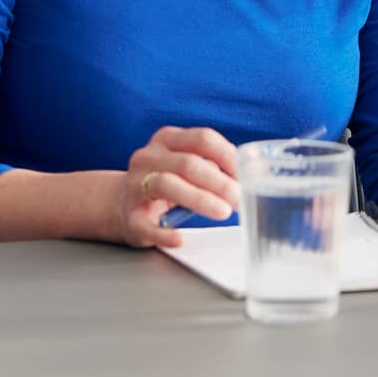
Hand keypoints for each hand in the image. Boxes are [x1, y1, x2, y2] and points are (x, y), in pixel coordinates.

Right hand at [117, 126, 240, 248]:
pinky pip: (147, 225)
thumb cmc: (165, 182)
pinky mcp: (129, 217)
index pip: (203, 139)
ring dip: (199, 199)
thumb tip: (256, 171)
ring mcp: (134, 186)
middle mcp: (148, 157)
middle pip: (188, 163)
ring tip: (223, 212)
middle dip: (220, 182)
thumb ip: (214, 164)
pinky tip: (180, 237)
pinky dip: (164, 233)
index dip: (229, 157)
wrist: (120, 204)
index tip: (248, 175)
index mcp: (167, 140)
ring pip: (167, 184)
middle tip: (240, 199)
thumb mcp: (186, 165)